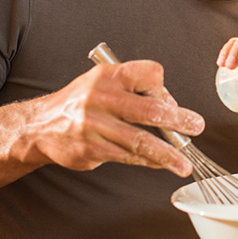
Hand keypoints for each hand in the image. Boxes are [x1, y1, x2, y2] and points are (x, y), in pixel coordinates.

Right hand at [19, 60, 204, 176]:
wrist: (41, 125)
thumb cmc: (81, 102)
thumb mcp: (103, 81)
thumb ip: (135, 90)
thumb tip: (171, 107)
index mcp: (109, 75)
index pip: (149, 74)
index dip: (163, 88)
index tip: (169, 101)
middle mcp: (101, 98)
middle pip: (150, 109)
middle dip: (178, 120)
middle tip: (196, 126)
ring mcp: (95, 125)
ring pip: (141, 140)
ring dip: (168, 153)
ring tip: (184, 162)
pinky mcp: (92, 149)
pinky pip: (128, 156)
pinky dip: (149, 161)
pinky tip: (162, 164)